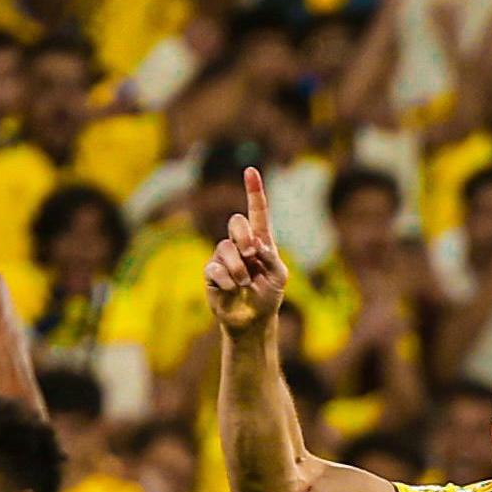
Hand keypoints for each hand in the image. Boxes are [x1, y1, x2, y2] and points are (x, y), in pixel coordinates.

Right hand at [205, 166, 287, 331]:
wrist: (252, 320)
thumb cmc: (268, 295)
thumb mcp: (280, 277)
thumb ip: (271, 258)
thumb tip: (254, 245)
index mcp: (260, 241)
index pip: (257, 212)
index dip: (254, 191)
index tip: (251, 171)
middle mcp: (240, 244)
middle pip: (236, 222)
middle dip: (243, 235)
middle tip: (251, 253)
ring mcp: (224, 258)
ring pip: (225, 248)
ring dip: (238, 268)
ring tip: (244, 283)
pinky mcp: (211, 273)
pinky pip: (215, 269)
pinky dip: (226, 281)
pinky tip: (231, 289)